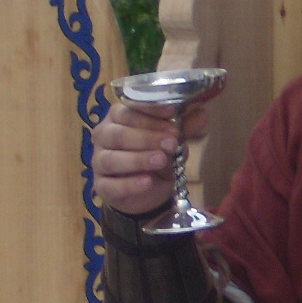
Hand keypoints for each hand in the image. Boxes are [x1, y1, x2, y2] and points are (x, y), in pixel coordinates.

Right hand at [93, 98, 211, 214]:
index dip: (149, 110)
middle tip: (171, 141)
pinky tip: (147, 182)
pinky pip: (111, 185)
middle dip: (146, 136)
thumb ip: (183, 128)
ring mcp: (99, 161)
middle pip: (118, 133)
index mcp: (119, 117)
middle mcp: (104, 136)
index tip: (172, 112)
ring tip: (161, 160)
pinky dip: (129, 184)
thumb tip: (203, 113)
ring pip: (112, 159)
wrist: (148, 193)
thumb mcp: (172, 142)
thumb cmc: (156, 158)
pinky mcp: (101, 186)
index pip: (128, 109)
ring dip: (138, 159)